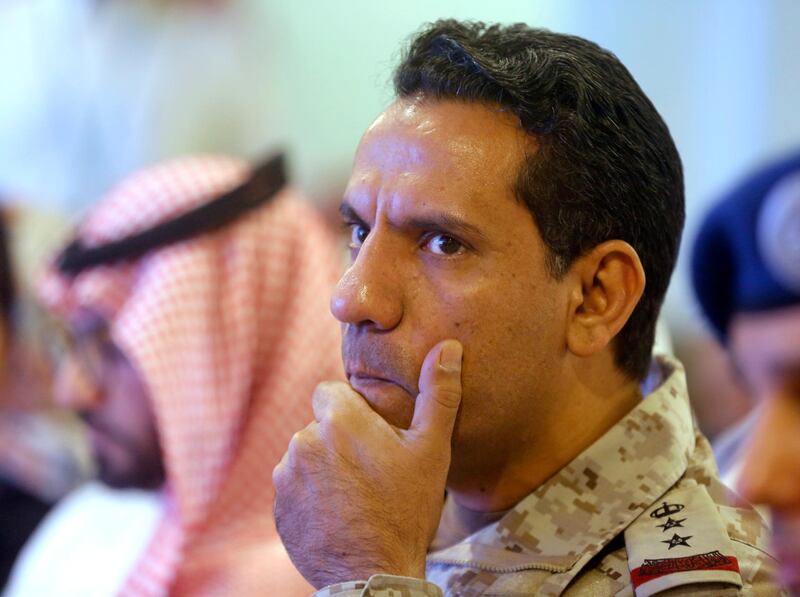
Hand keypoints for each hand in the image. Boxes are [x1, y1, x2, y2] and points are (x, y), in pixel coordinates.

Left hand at [273, 339, 462, 588]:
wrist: (374, 573)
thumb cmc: (407, 508)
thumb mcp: (431, 449)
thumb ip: (439, 394)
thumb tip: (449, 347)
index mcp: (338, 418)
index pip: (331, 391)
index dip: (352, 409)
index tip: (372, 434)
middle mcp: (303, 440)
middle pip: (320, 425)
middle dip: (340, 440)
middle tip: (371, 469)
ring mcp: (286, 476)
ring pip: (306, 457)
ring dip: (324, 468)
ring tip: (355, 495)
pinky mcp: (279, 507)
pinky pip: (295, 488)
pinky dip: (311, 496)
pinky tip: (338, 514)